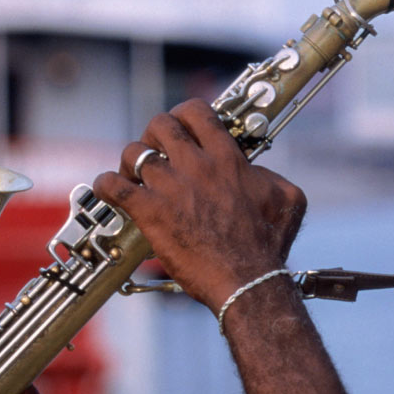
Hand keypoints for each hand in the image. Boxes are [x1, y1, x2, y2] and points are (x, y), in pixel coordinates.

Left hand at [92, 99, 307, 310]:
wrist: (247, 281)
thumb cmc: (268, 246)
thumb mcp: (287, 200)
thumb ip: (269, 176)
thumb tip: (257, 172)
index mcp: (227, 158)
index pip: (196, 112)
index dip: (183, 115)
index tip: (182, 130)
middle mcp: (196, 165)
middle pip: (160, 124)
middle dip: (154, 134)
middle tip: (156, 152)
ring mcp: (170, 187)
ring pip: (134, 152)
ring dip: (130, 161)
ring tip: (133, 176)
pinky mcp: (150, 212)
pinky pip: (114, 186)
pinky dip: (106, 185)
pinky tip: (109, 190)